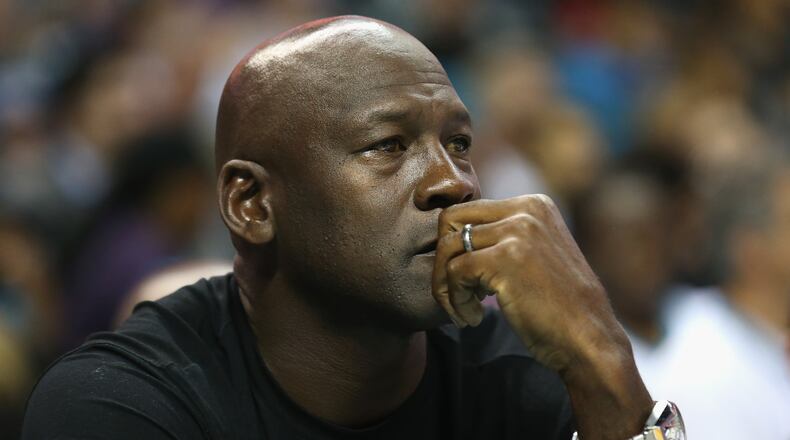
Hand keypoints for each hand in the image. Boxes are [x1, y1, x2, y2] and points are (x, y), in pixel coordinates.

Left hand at [432, 194, 652, 438]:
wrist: (589, 340)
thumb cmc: (559, 308)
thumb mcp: (536, 255)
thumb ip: (504, 238)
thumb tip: (455, 237)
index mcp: (533, 205)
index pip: (468, 211)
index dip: (456, 248)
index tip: (467, 282)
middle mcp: (526, 210)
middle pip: (450, 220)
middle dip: (442, 259)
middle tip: (454, 293)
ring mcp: (517, 232)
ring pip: (448, 248)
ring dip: (446, 286)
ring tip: (463, 311)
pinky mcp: (505, 259)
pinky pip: (454, 272)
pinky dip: (455, 300)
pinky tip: (472, 318)